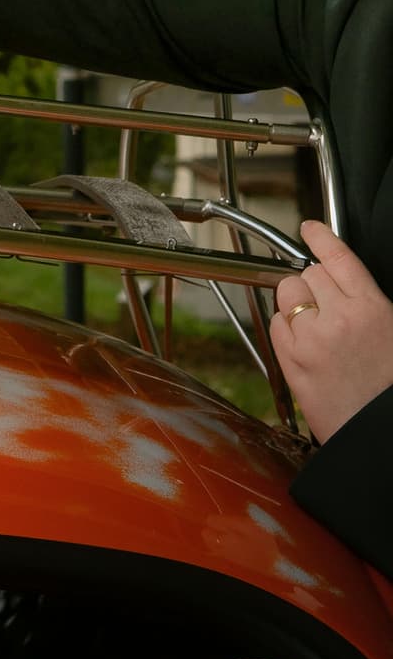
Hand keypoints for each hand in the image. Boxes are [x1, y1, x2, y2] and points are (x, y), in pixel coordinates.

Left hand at [270, 220, 392, 441]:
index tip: (309, 228)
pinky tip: (307, 346)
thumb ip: (366, 303)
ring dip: (297, 303)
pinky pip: (277, 324)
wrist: (378, 430)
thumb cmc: (389, 383)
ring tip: (317, 328)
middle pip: (308, 274)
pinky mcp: (290, 358)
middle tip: (325, 305)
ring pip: (287, 295)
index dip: (322, 239)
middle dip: (313, 283)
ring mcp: (311, 337)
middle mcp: (339, 317)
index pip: (339, 259)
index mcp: (373, 308)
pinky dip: (287, 329)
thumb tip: (343, 284)